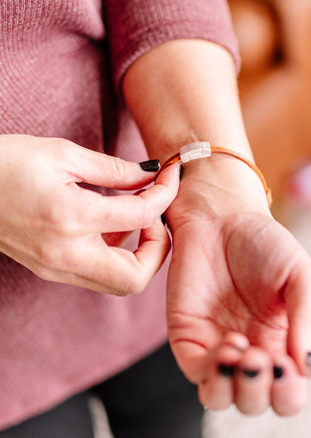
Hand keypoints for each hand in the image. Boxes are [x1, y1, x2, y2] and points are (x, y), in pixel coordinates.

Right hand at [0, 135, 179, 294]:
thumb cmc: (5, 162)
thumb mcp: (62, 154)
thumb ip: (114, 169)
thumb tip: (151, 174)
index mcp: (70, 218)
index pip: (141, 217)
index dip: (165, 195)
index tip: (168, 177)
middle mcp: (65, 254)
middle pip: (136, 278)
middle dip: (159, 248)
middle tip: (155, 215)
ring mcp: (56, 269)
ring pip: (119, 284)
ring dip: (139, 254)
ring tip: (131, 215)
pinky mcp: (51, 271)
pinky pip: (98, 276)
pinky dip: (116, 256)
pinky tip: (109, 226)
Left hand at [166, 162, 310, 416]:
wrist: (221, 216)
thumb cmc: (266, 244)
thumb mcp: (301, 277)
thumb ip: (307, 320)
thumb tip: (308, 368)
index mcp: (279, 346)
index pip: (286, 396)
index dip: (288, 394)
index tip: (285, 364)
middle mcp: (248, 353)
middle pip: (252, 404)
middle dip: (258, 391)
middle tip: (262, 356)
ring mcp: (214, 347)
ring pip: (219, 399)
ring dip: (233, 387)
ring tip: (241, 349)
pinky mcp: (186, 335)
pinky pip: (196, 372)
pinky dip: (212, 370)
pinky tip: (227, 344)